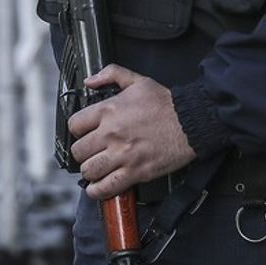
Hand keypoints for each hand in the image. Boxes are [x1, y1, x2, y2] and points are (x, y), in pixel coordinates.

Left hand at [68, 65, 196, 200]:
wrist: (191, 122)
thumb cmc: (166, 103)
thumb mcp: (138, 80)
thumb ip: (111, 74)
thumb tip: (90, 81)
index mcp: (108, 110)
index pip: (74, 125)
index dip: (78, 130)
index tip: (84, 133)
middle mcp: (111, 134)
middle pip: (78, 151)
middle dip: (83, 152)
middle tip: (92, 152)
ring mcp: (122, 155)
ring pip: (88, 171)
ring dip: (90, 171)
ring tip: (97, 168)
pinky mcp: (135, 172)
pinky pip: (106, 188)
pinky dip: (98, 191)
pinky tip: (99, 187)